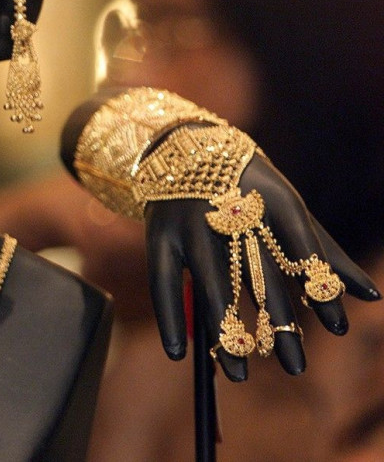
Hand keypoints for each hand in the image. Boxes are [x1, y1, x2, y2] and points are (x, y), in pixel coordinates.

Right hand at [146, 152, 380, 380]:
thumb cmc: (247, 188)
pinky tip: (179, 354)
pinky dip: (169, 317)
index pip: (302, 246)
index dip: (320, 286)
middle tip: (296, 367)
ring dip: (226, 332)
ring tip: (240, 374)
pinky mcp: (160, 233)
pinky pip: (164, 281)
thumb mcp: (286, 208)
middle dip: (280, 322)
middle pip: (259, 274)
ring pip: (211, 284)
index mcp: (270, 198)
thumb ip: (323, 250)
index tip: (337, 327)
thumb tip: (372, 297)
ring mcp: (191, 223)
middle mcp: (230, 210)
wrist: (185, 149)